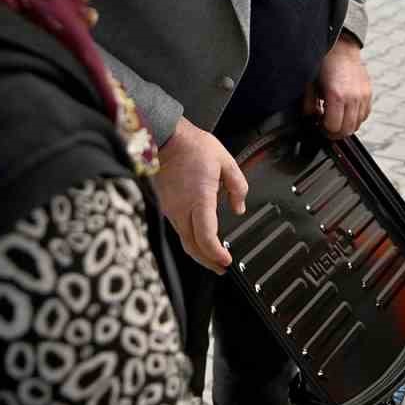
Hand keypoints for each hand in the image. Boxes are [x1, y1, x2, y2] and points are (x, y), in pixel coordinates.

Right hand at [154, 117, 247, 272]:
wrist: (164, 137)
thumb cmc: (192, 146)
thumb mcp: (225, 161)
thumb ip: (237, 186)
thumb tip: (239, 207)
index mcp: (199, 199)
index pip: (206, 237)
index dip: (216, 255)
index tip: (227, 261)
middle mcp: (181, 209)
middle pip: (193, 247)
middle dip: (208, 262)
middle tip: (222, 267)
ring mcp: (171, 209)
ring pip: (184, 240)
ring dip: (198, 253)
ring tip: (213, 258)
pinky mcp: (165, 206)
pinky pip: (178, 230)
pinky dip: (190, 240)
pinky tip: (198, 240)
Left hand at [308, 34, 372, 138]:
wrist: (341, 45)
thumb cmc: (324, 62)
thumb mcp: (310, 83)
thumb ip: (308, 104)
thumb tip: (310, 117)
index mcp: (336, 95)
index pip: (333, 127)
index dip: (324, 130)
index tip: (319, 125)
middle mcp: (353, 97)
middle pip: (347, 129)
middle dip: (335, 132)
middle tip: (326, 126)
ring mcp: (363, 95)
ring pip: (358, 124)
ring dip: (346, 125)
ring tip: (336, 118)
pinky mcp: (368, 92)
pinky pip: (365, 114)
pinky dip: (356, 117)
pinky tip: (346, 111)